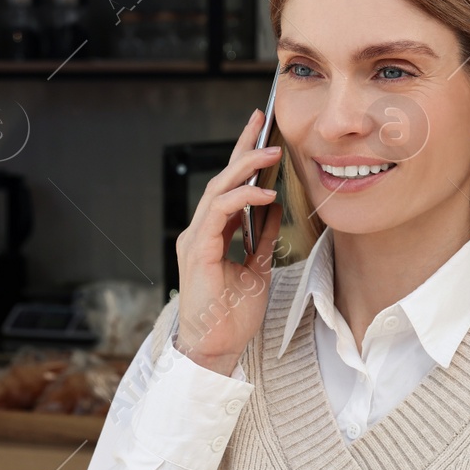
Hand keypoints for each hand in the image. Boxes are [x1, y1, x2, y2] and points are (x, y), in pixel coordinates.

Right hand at [171, 108, 283, 375]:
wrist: (215, 348)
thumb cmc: (230, 316)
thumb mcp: (255, 269)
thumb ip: (260, 238)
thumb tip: (273, 210)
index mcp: (210, 235)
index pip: (228, 188)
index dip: (242, 158)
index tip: (260, 132)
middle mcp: (199, 232)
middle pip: (221, 179)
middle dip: (242, 148)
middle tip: (261, 121)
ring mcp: (195, 240)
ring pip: (218, 190)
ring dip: (246, 168)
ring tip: (272, 153)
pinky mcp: (198, 251)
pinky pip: (219, 213)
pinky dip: (242, 199)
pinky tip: (265, 194)